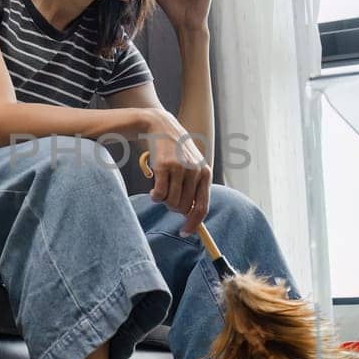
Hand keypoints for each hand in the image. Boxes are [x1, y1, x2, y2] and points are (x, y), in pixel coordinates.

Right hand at [142, 110, 212, 235]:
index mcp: (205, 173)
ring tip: (161, 191)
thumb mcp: (191, 166)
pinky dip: (155, 197)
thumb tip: (189, 215)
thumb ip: (193, 188)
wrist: (161, 126)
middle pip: (184, 208)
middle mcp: (195, 171)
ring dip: (164, 201)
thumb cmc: (176, 150)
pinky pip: (159, 193)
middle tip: (167, 200)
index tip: (185, 232)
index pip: (202, 206)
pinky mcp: (164, 166)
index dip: (194, 223)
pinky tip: (153, 192)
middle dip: (174, 208)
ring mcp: (180, 168)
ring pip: (171, 202)